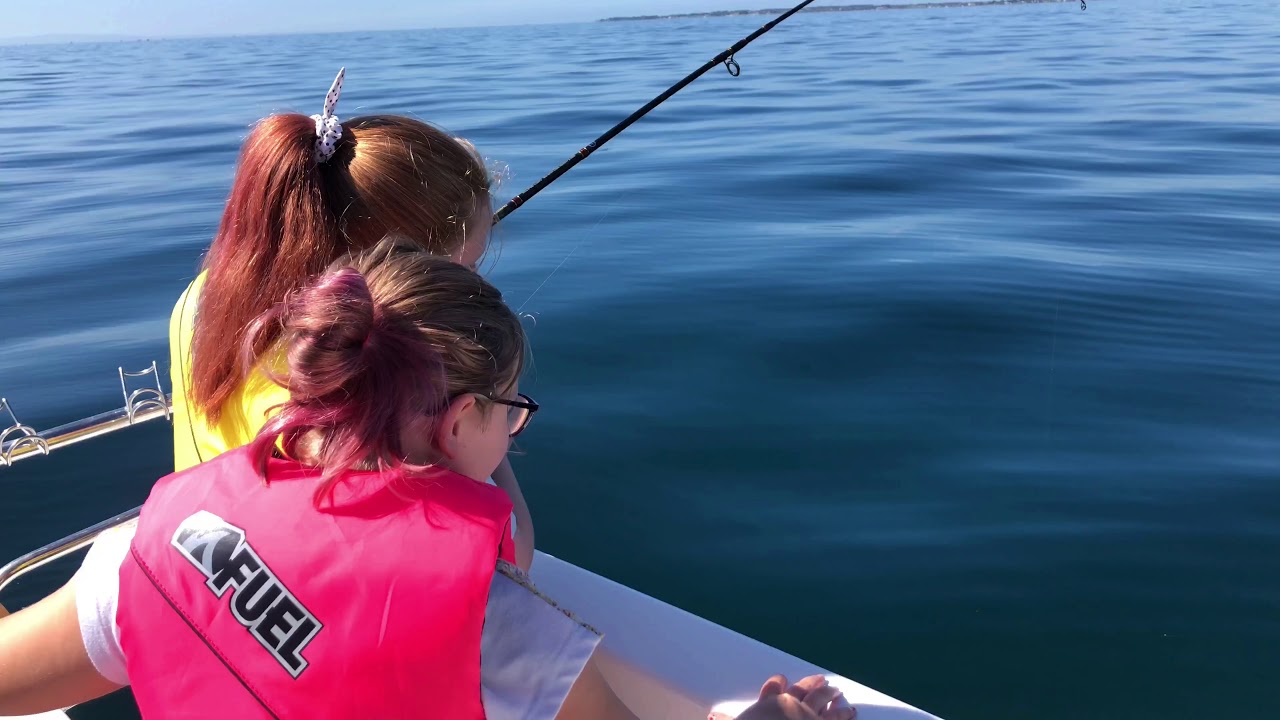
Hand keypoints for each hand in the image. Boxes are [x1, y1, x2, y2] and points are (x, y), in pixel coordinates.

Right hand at [711, 675, 854, 719]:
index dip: (777, 683)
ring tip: (838, 692)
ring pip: (824, 703)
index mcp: (770, 704)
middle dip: (812, 685)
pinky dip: (844, 714)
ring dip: (831, 697)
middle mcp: (792, 706)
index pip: (774, 688)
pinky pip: (836, 719)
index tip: (780, 679)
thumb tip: (714, 717)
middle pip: (803, 692)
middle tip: (821, 681)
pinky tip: (851, 711)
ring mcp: (811, 717)